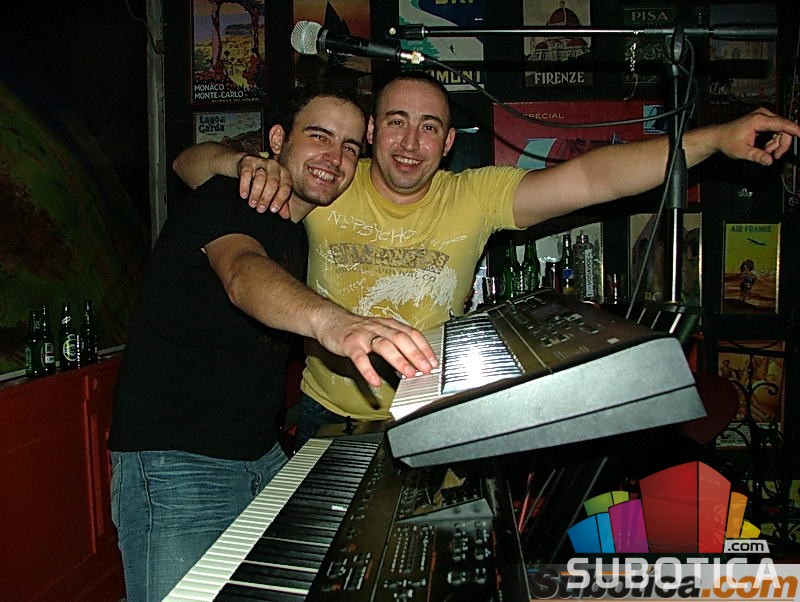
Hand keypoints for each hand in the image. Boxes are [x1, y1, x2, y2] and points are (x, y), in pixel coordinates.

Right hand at [236, 154, 292, 218]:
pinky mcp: (249, 161)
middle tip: (260, 209)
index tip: (273, 210)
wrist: (248, 166)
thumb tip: (286, 217)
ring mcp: (262, 162)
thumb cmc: (265, 182)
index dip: (280, 199)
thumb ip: (281, 204)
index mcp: (285, 174)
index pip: (286, 187)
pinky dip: (245, 185)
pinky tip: (244, 195)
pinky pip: (247, 173)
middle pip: (273, 183)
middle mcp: (275, 166)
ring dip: (256, 193)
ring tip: (252, 204)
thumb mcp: (274, 192)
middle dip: (266, 198)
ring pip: (260, 178)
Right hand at [315, 314, 438, 387]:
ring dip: (399, 360)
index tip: (433, 362)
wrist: (330, 320)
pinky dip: (368, 370)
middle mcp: (378, 327)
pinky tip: (375, 381)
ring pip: (384, 345)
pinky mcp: (349, 344)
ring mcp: (364, 335)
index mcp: (388, 324)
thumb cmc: (357, 329)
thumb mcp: (380, 330)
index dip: (424, 347)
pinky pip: (360, 358)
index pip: (412, 333)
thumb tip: (415, 360)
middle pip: (401, 338)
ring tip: (408, 374)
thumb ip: (396, 342)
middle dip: (416, 354)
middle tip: (426, 369)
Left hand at [715, 108, 799, 165]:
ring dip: (777, 143)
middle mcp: (763, 115)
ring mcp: (763, 116)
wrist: (719, 137)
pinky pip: (776, 130)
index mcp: (759, 120)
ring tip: (766, 152)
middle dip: (782, 144)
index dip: (795, 130)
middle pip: (784, 128)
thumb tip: (769, 161)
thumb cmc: (727, 141)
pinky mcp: (763, 120)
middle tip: (775, 156)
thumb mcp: (742, 152)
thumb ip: (757, 156)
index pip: (783, 124)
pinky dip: (773, 140)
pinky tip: (766, 147)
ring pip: (781, 130)